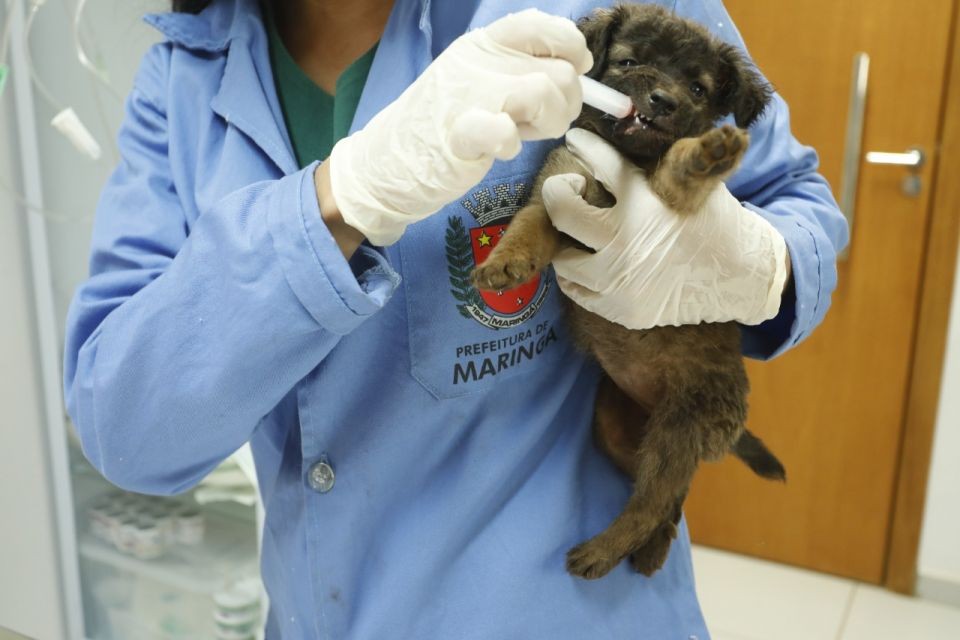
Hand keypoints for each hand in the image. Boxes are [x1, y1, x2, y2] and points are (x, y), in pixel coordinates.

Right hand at [327, 9, 592, 246]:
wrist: (388, 161)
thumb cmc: (444, 124)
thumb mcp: (481, 80)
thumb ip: (522, 69)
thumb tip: (580, 68)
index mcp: (484, 45)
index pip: (541, 26)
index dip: (570, 46)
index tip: (577, 69)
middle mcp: (479, 62)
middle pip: (560, 72)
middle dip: (563, 105)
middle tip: (535, 124)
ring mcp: (468, 95)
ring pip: (546, 95)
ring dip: (545, 125)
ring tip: (516, 135)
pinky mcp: (459, 134)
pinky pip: (506, 130)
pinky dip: (511, 144)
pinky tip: (499, 148)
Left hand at [542, 128, 788, 330]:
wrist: (740, 277)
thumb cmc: (713, 223)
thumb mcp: (692, 184)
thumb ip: (656, 166)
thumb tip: (625, 129)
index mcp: (646, 202)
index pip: (601, 164)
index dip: (584, 146)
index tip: (574, 140)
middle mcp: (627, 240)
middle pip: (562, 211)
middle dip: (557, 193)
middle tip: (564, 189)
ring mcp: (620, 279)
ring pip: (562, 257)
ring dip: (566, 240)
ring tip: (578, 231)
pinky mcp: (620, 308)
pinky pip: (576, 289)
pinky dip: (578, 274)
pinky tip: (588, 260)